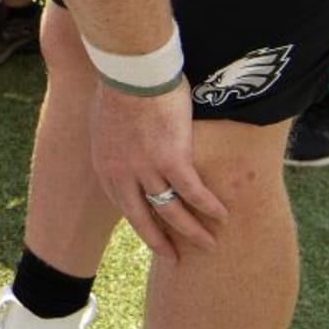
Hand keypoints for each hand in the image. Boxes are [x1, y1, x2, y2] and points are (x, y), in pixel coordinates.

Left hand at [89, 79, 228, 258]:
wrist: (129, 70)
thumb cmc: (119, 86)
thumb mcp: (106, 121)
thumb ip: (115, 141)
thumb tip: (122, 146)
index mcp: (105, 164)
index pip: (123, 203)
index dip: (139, 221)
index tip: (151, 233)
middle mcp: (123, 173)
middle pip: (143, 218)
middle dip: (160, 241)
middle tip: (175, 259)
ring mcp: (147, 169)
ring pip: (172, 211)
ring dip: (193, 230)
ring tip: (210, 244)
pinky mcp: (172, 159)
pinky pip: (194, 193)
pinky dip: (209, 207)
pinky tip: (222, 215)